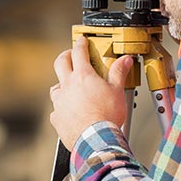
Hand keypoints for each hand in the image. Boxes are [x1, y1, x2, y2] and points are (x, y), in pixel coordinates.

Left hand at [49, 35, 132, 149]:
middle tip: (71, 55)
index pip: (79, 52)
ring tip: (69, 87)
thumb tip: (125, 60)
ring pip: (55, 87)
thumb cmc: (107, 116)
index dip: (80, 44)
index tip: (81, 41)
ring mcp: (60, 102)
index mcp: (83, 76)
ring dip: (62, 84)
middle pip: (60, 63)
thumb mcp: (117, 91)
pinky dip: (62, 108)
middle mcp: (67, 86)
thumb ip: (119, 73)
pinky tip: (69, 112)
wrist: (96, 140)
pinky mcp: (56, 118)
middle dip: (66, 56)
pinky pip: (56, 110)